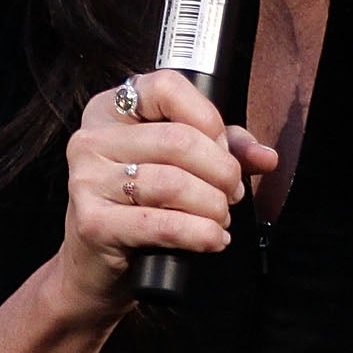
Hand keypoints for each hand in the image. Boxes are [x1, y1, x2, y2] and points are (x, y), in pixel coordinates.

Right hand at [52, 70, 274, 318]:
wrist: (97, 265)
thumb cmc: (138, 206)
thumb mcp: (178, 164)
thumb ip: (221, 149)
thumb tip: (265, 156)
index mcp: (109, 111)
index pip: (166, 88)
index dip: (208, 118)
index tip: (223, 148)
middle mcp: (91, 140)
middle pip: (178, 140)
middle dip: (221, 171)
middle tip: (230, 192)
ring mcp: (86, 181)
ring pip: (174, 183)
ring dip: (213, 206)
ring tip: (219, 217)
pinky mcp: (93, 223)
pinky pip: (162, 224)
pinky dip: (199, 234)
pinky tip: (212, 238)